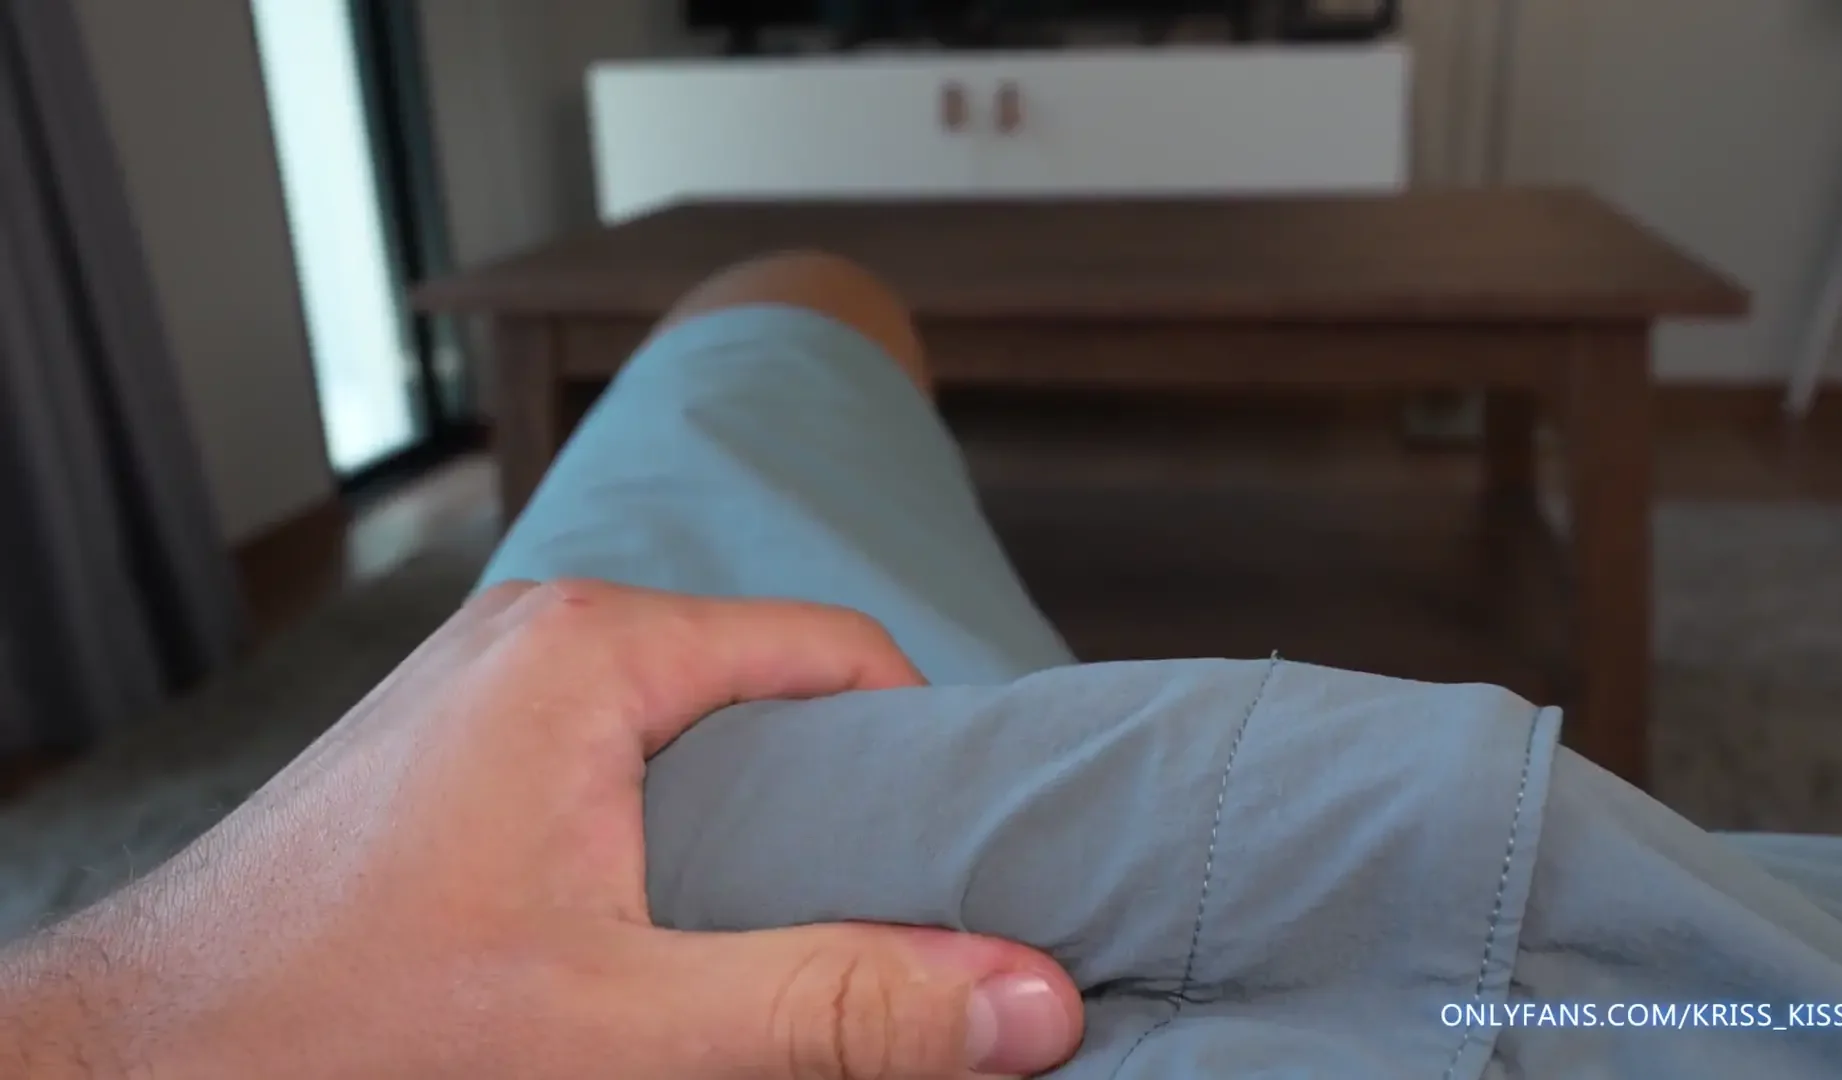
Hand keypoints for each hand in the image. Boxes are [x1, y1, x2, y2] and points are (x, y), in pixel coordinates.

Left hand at [0, 580, 1082, 1077]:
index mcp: (594, 649)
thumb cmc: (341, 1029)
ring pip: (694, 725)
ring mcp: (490, 681)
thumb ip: (840, 1006)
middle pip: (768, 686)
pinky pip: (619, 753)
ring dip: (758, 821)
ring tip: (785, 935)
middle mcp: (541, 633)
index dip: (926, 753)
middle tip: (886, 920)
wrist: (135, 1057)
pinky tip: (671, 926)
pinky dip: (676, 829)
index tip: (969, 864)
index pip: (837, 653)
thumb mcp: (624, 1030)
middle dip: (844, 798)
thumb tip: (1032, 1001)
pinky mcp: (458, 740)